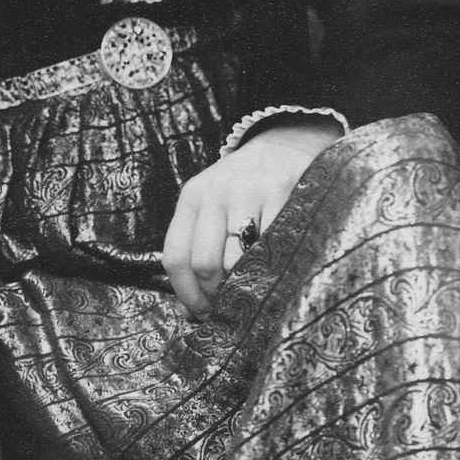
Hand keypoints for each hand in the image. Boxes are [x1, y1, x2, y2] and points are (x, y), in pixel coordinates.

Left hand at [162, 121, 341, 317]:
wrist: (283, 144)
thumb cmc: (242, 188)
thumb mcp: (211, 205)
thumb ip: (198, 248)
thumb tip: (190, 314)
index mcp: (191, 198)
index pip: (176, 256)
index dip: (187, 295)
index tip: (202, 314)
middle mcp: (215, 192)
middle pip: (206, 263)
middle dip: (218, 296)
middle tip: (232, 307)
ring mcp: (249, 191)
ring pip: (239, 259)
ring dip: (246, 287)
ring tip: (255, 292)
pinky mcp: (282, 192)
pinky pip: (273, 245)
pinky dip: (274, 268)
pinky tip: (278, 272)